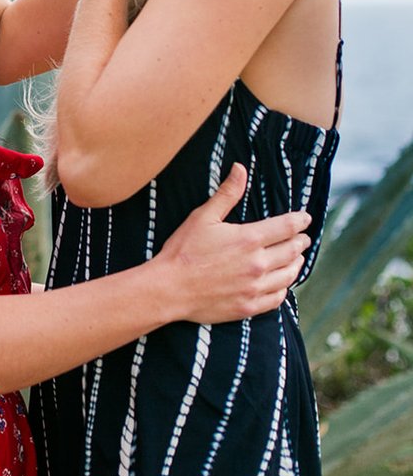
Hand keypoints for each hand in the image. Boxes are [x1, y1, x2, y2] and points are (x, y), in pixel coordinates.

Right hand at [157, 164, 311, 323]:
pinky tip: (283, 283)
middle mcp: (258, 264)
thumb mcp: (203, 216)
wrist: (170, 288)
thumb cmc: (184, 249)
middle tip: (304, 238)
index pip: (286, 227)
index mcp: (249, 239)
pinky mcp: (249, 306)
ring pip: (288, 275)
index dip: (299, 221)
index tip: (306, 218)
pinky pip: (277, 298)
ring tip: (298, 258)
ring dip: (297, 264)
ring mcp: (255, 287)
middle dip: (301, 242)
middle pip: (291, 251)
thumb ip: (227, 193)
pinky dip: (285, 288)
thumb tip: (240, 168)